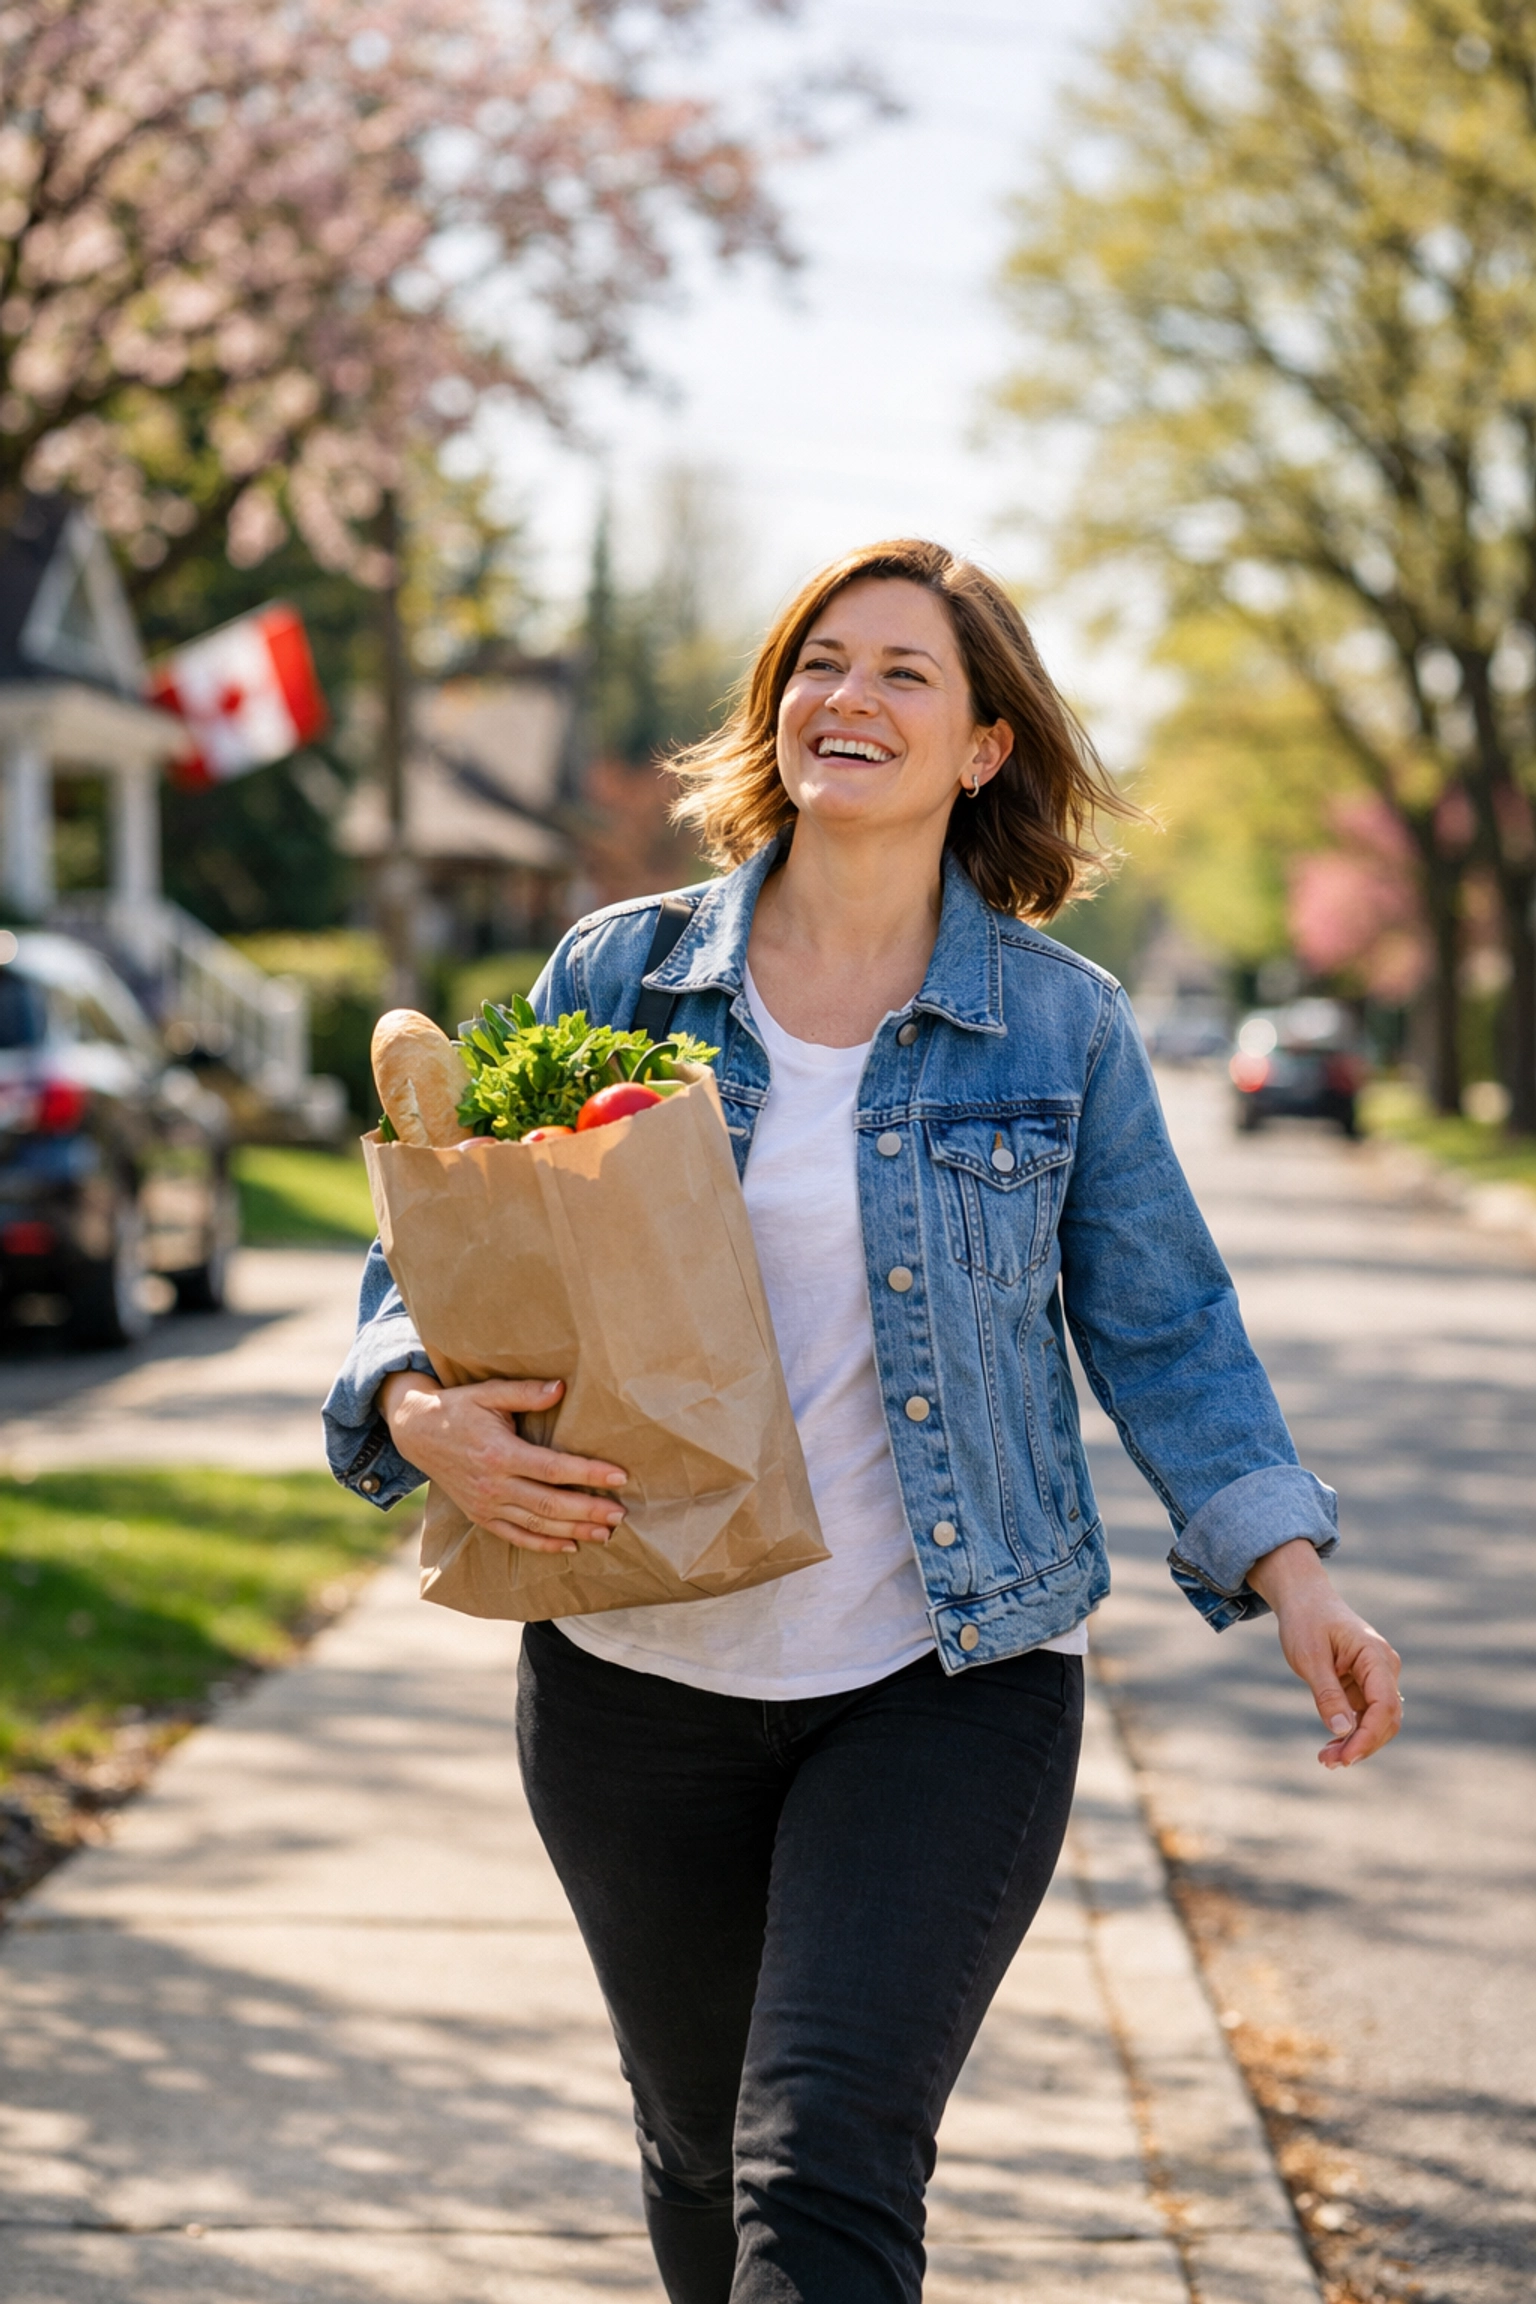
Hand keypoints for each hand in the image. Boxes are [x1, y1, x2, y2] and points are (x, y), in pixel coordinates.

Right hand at [379, 1372, 626, 1554]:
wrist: (416, 1434)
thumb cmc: (459, 1408)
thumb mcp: (488, 1392)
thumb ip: (525, 1392)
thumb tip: (561, 1388)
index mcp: (499, 1453)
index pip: (552, 1468)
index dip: (587, 1473)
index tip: (619, 1476)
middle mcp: (493, 1484)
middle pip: (549, 1502)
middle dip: (588, 1510)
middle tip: (621, 1514)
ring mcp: (486, 1504)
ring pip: (536, 1524)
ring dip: (573, 1530)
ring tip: (606, 1532)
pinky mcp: (480, 1516)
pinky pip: (515, 1537)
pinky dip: (543, 1544)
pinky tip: (571, 1546)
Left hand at [1246, 1537, 1402, 1769]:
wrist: (1304, 1598)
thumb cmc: (1305, 1620)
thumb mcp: (1309, 1656)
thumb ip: (1327, 1693)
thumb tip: (1343, 1730)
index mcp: (1376, 1656)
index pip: (1385, 1706)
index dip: (1368, 1737)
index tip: (1345, 1757)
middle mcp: (1384, 1668)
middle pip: (1386, 1719)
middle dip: (1361, 1745)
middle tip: (1328, 1762)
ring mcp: (1377, 1677)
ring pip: (1377, 1721)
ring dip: (1355, 1743)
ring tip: (1326, 1759)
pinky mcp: (1365, 1684)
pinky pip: (1365, 1715)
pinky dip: (1351, 1732)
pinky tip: (1331, 1746)